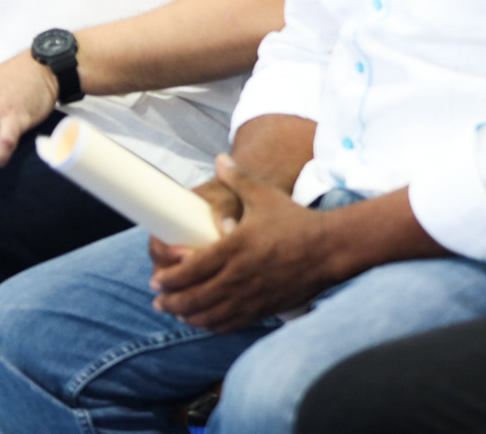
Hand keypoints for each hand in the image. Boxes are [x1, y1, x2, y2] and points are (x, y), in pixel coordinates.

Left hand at [149, 154, 332, 332]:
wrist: (330, 249)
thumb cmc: (295, 221)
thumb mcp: (264, 196)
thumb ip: (238, 178)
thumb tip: (219, 159)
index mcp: (235, 248)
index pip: (193, 269)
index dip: (171, 277)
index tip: (156, 279)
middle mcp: (240, 276)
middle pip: (197, 296)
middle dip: (172, 300)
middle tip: (156, 300)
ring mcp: (253, 296)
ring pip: (212, 314)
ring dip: (189, 315)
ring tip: (175, 312)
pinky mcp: (265, 308)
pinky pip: (233, 323)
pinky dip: (214, 325)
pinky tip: (203, 322)